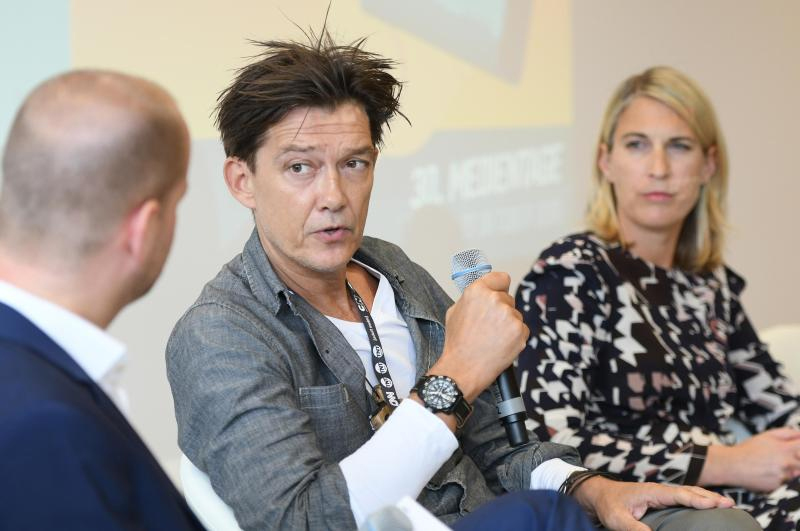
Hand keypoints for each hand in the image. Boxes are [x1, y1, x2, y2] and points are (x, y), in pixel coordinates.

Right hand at [430, 272, 528, 402]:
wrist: (463, 368)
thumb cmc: (458, 343)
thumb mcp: (455, 311)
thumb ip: (472, 297)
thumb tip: (484, 293)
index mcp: (477, 291)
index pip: (501, 278)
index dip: (499, 287)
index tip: (498, 293)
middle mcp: (495, 299)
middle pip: (508, 299)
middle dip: (501, 310)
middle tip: (489, 326)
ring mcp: (510, 315)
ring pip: (515, 315)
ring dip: (508, 325)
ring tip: (492, 338)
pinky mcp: (520, 331)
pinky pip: (522, 330)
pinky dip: (515, 337)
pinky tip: (500, 345)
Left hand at [573, 477, 733, 530]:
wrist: (599, 495)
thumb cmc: (608, 505)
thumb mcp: (617, 519)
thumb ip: (633, 528)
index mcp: (652, 491)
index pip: (679, 494)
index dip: (698, 499)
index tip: (716, 504)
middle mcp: (660, 490)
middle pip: (689, 492)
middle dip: (710, 497)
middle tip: (731, 504)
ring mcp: (661, 494)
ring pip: (688, 493)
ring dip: (707, 498)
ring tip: (727, 504)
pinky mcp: (660, 499)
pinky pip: (683, 498)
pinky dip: (697, 500)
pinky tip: (706, 506)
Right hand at [700, 428, 799, 491]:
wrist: (732, 465)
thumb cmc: (747, 450)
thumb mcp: (766, 435)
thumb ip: (787, 433)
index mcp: (784, 448)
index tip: (797, 448)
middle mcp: (785, 463)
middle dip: (796, 460)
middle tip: (783, 458)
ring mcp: (782, 476)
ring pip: (796, 473)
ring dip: (790, 470)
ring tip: (774, 466)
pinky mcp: (777, 487)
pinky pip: (786, 482)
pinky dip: (780, 478)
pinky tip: (769, 473)